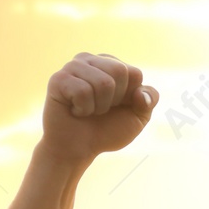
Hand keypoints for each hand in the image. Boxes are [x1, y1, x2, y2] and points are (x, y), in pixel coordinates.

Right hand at [39, 52, 158, 163]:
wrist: (79, 148)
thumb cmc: (107, 130)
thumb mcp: (138, 116)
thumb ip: (149, 99)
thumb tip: (141, 93)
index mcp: (110, 64)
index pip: (135, 73)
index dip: (130, 97)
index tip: (116, 106)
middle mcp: (90, 60)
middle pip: (120, 71)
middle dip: (115, 99)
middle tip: (101, 109)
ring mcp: (72, 67)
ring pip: (103, 82)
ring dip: (99, 106)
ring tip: (87, 110)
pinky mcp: (58, 79)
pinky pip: (83, 91)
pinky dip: (83, 109)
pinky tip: (75, 110)